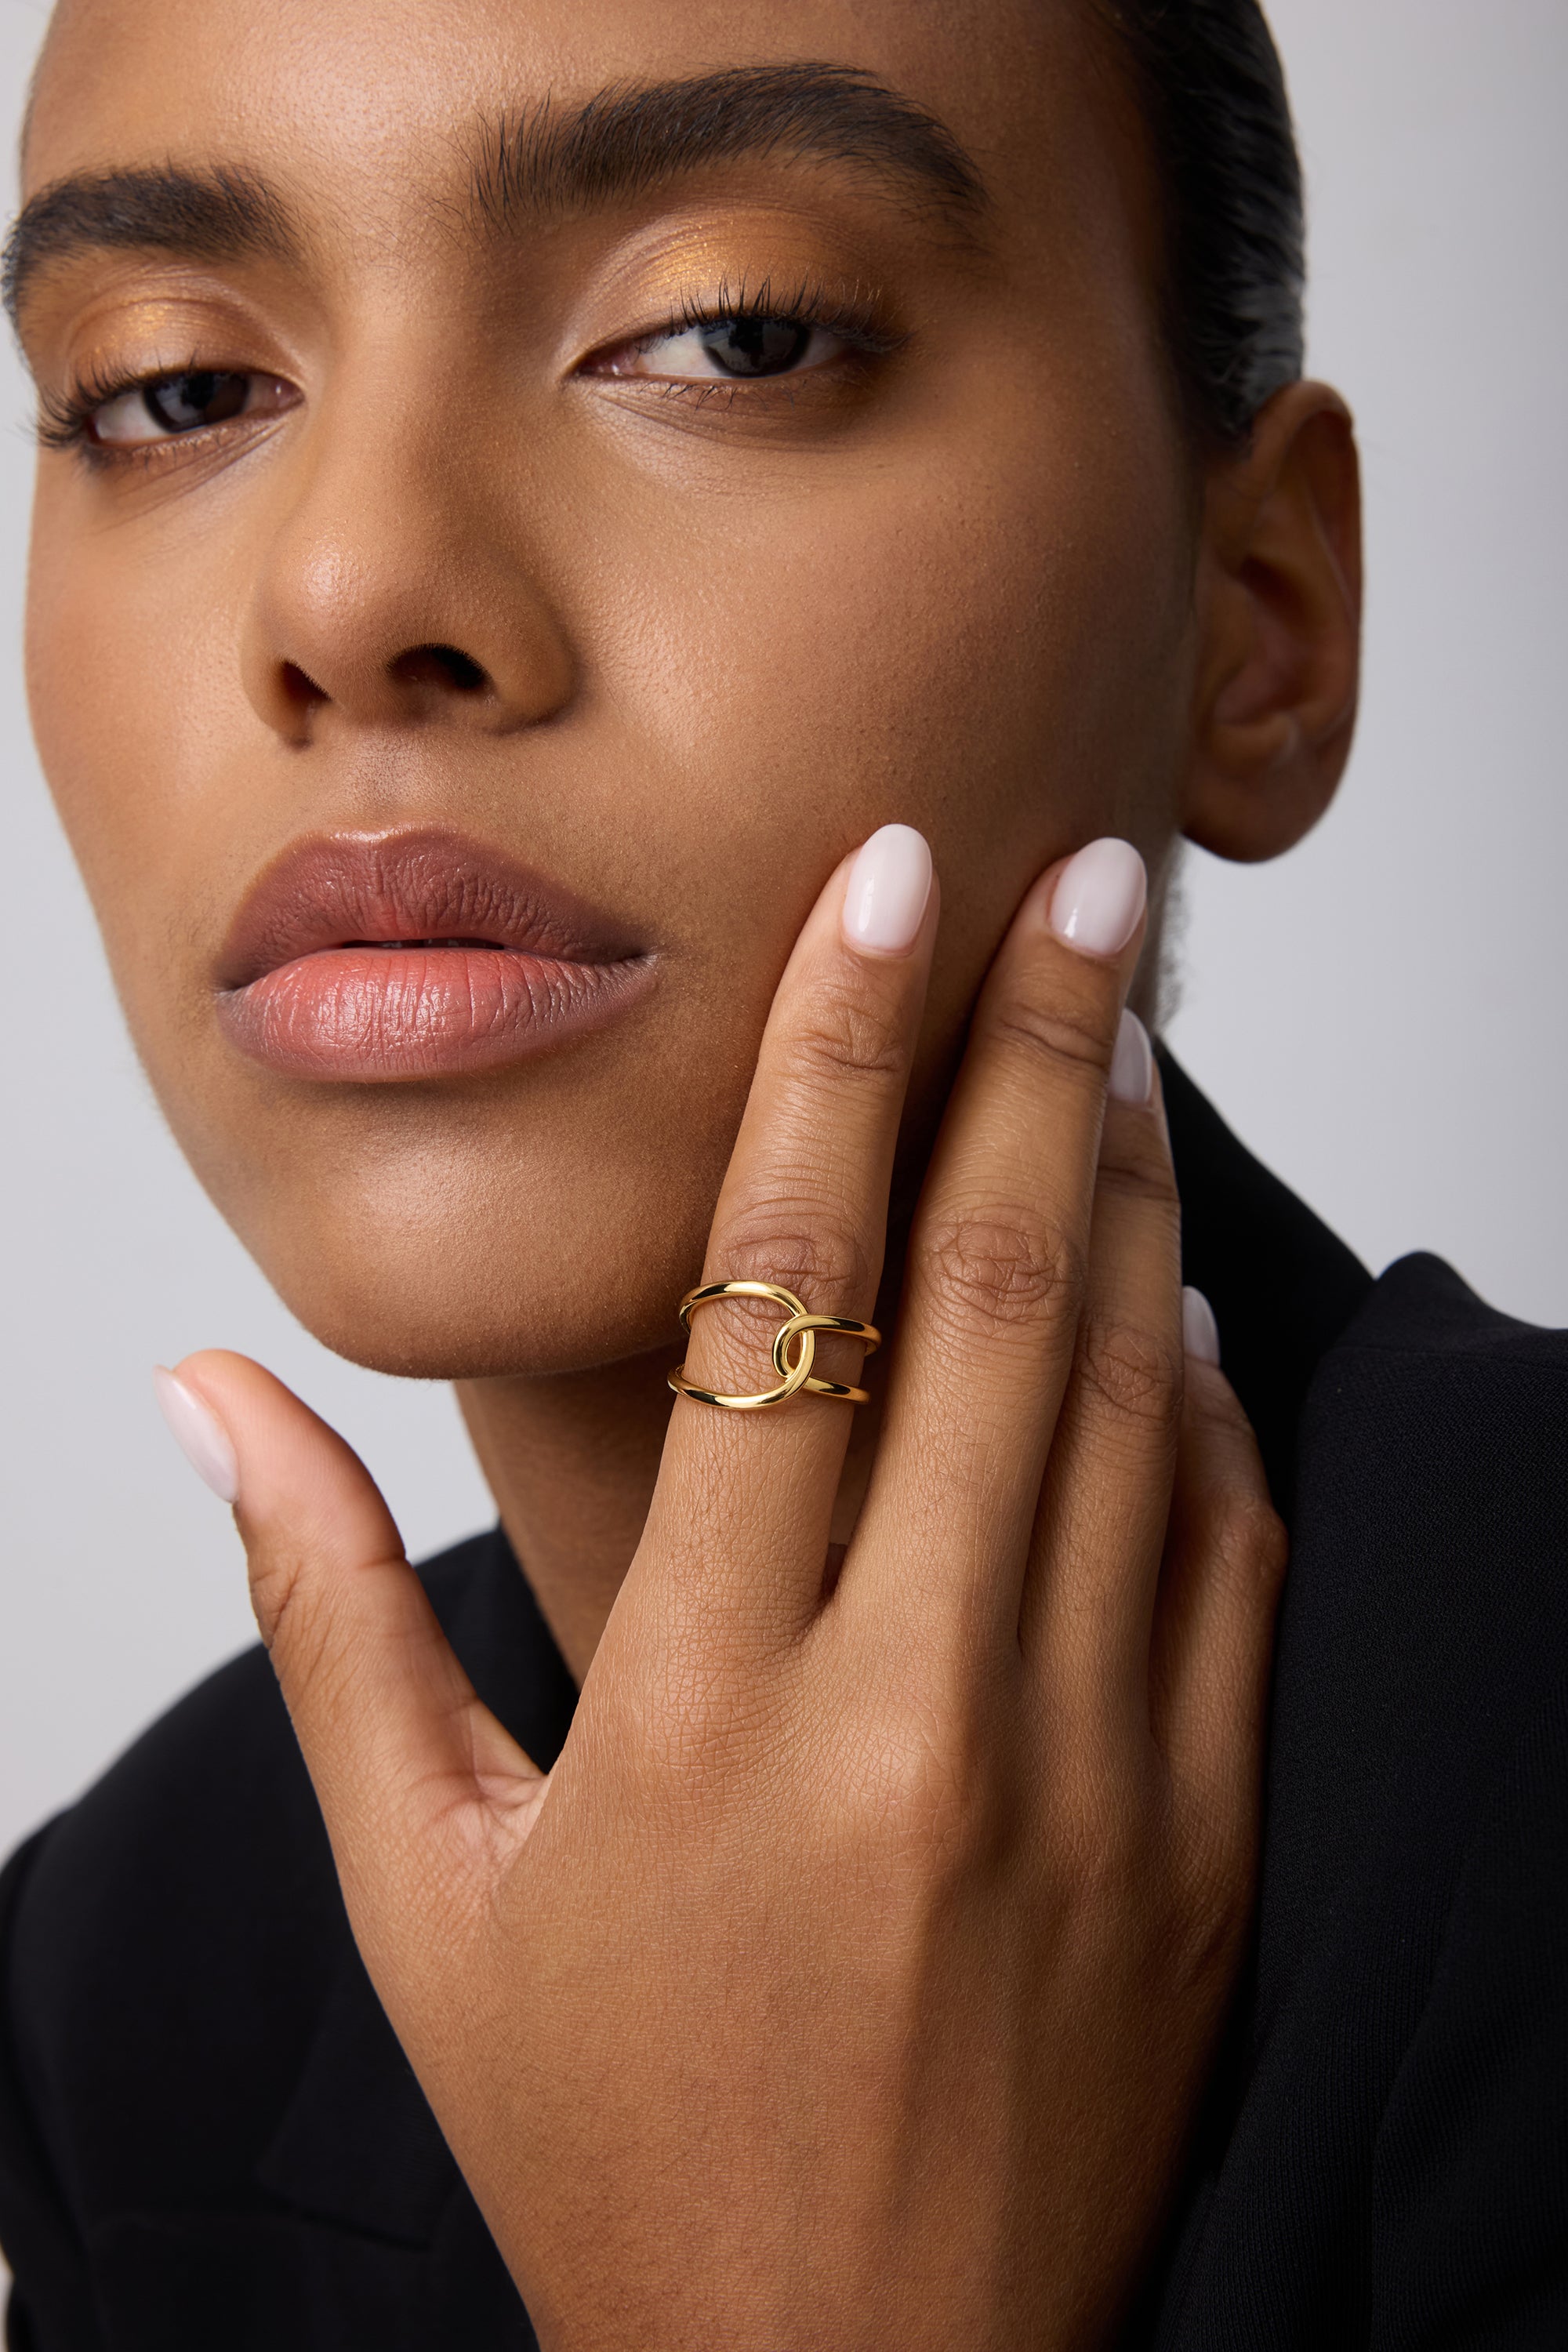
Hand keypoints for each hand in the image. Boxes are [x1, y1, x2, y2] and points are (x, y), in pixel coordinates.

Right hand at [170, 831, 1284, 2349]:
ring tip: (1123, 1024)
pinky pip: (1225, 1554)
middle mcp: (916, 1715)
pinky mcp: (1200, 1832)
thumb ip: (324, 1622)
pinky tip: (1174, 1292)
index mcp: (704, 1713)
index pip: (781, 1303)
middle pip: (993, 1298)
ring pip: (1132, 1397)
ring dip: (1134, 1185)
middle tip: (1075, 873)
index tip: (880, 893)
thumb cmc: (619, 2152)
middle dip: (1034, 1051)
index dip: (831, 1065)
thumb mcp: (430, 1897)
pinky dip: (1203, 1400)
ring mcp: (1090, 1772)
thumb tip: (203, 1395)